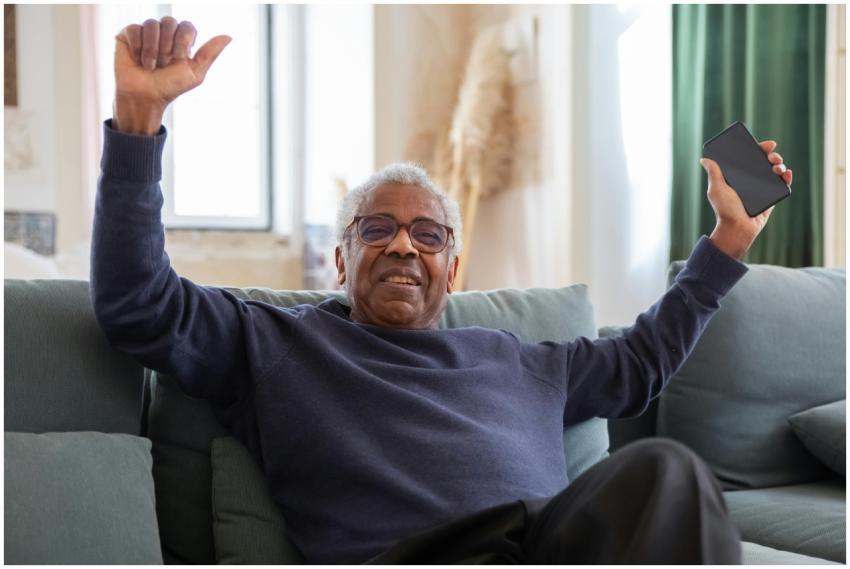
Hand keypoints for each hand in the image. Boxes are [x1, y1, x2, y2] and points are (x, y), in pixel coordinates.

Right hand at [112, 17, 230, 134]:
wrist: (145, 97)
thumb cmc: (170, 87)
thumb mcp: (195, 72)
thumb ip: (210, 53)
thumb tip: (229, 36)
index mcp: (181, 40)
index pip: (187, 26)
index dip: (182, 43)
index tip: (178, 60)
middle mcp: (164, 33)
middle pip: (169, 21)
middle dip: (167, 47)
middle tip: (163, 64)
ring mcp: (146, 32)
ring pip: (152, 24)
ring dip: (152, 50)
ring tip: (150, 66)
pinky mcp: (129, 34)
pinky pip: (135, 29)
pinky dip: (138, 47)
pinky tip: (138, 60)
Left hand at [701, 140, 792, 258]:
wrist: (737, 228)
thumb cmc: (725, 210)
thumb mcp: (716, 189)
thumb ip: (714, 173)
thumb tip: (704, 159)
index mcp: (739, 177)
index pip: (750, 158)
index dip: (760, 149)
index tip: (768, 145)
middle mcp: (751, 181)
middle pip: (765, 163)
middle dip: (773, 156)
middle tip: (773, 157)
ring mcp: (762, 189)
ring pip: (775, 172)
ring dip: (780, 165)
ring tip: (777, 168)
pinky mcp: (771, 198)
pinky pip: (782, 185)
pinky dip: (787, 178)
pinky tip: (787, 174)